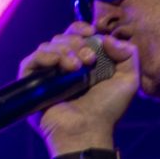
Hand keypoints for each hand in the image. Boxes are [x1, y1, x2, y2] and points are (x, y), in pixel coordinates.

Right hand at [17, 21, 138, 153]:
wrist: (87, 130)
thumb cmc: (107, 110)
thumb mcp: (128, 80)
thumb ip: (128, 54)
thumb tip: (106, 37)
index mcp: (83, 62)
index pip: (75, 34)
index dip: (81, 28)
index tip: (91, 32)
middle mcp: (63, 66)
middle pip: (62, 37)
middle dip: (76, 42)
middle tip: (89, 59)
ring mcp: (47, 75)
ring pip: (47, 45)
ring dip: (64, 50)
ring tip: (77, 68)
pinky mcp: (32, 84)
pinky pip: (31, 60)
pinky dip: (45, 57)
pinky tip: (59, 65)